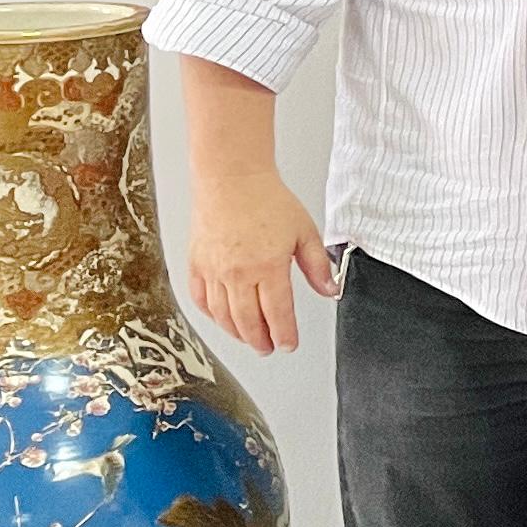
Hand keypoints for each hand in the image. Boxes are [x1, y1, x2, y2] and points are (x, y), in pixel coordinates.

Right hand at [185, 161, 337, 355]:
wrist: (231, 179)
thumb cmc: (267, 200)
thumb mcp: (305, 232)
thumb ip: (317, 266)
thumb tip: (330, 290)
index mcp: (268, 267)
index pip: (278, 314)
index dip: (285, 334)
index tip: (289, 344)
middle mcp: (238, 274)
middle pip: (248, 322)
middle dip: (261, 340)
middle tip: (270, 347)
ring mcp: (214, 271)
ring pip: (223, 316)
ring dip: (237, 333)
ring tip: (250, 338)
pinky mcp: (196, 264)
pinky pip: (201, 299)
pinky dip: (212, 315)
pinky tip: (222, 318)